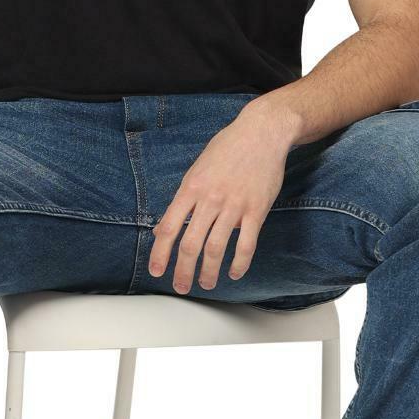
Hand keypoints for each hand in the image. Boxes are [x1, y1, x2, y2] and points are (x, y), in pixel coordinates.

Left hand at [147, 107, 297, 292]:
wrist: (262, 132)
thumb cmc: (227, 149)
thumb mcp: (196, 170)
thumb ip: (182, 201)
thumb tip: (163, 228)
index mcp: (191, 188)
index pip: (170, 227)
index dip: (160, 253)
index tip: (156, 271)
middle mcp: (210, 199)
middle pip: (191, 243)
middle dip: (183, 270)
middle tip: (181, 286)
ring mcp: (234, 205)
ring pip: (217, 248)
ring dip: (210, 271)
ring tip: (207, 283)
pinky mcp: (257, 209)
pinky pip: (247, 243)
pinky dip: (240, 263)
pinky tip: (234, 272)